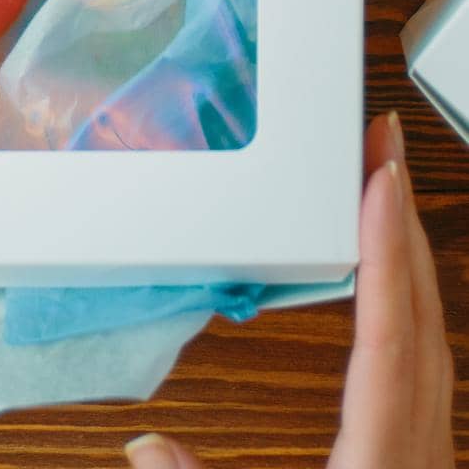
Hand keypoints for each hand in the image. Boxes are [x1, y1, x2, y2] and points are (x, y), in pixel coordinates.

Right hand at [124, 111, 455, 468]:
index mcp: (381, 463)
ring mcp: (428, 452)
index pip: (389, 342)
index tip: (379, 177)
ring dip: (407, 250)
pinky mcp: (420, 455)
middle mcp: (419, 450)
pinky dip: (409, 295)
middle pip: (420, 317)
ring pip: (432, 332)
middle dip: (400, 218)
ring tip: (380, 183)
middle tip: (380, 139)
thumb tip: (143, 445)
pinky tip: (389, 275)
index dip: (383, 253)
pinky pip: (427, 355)